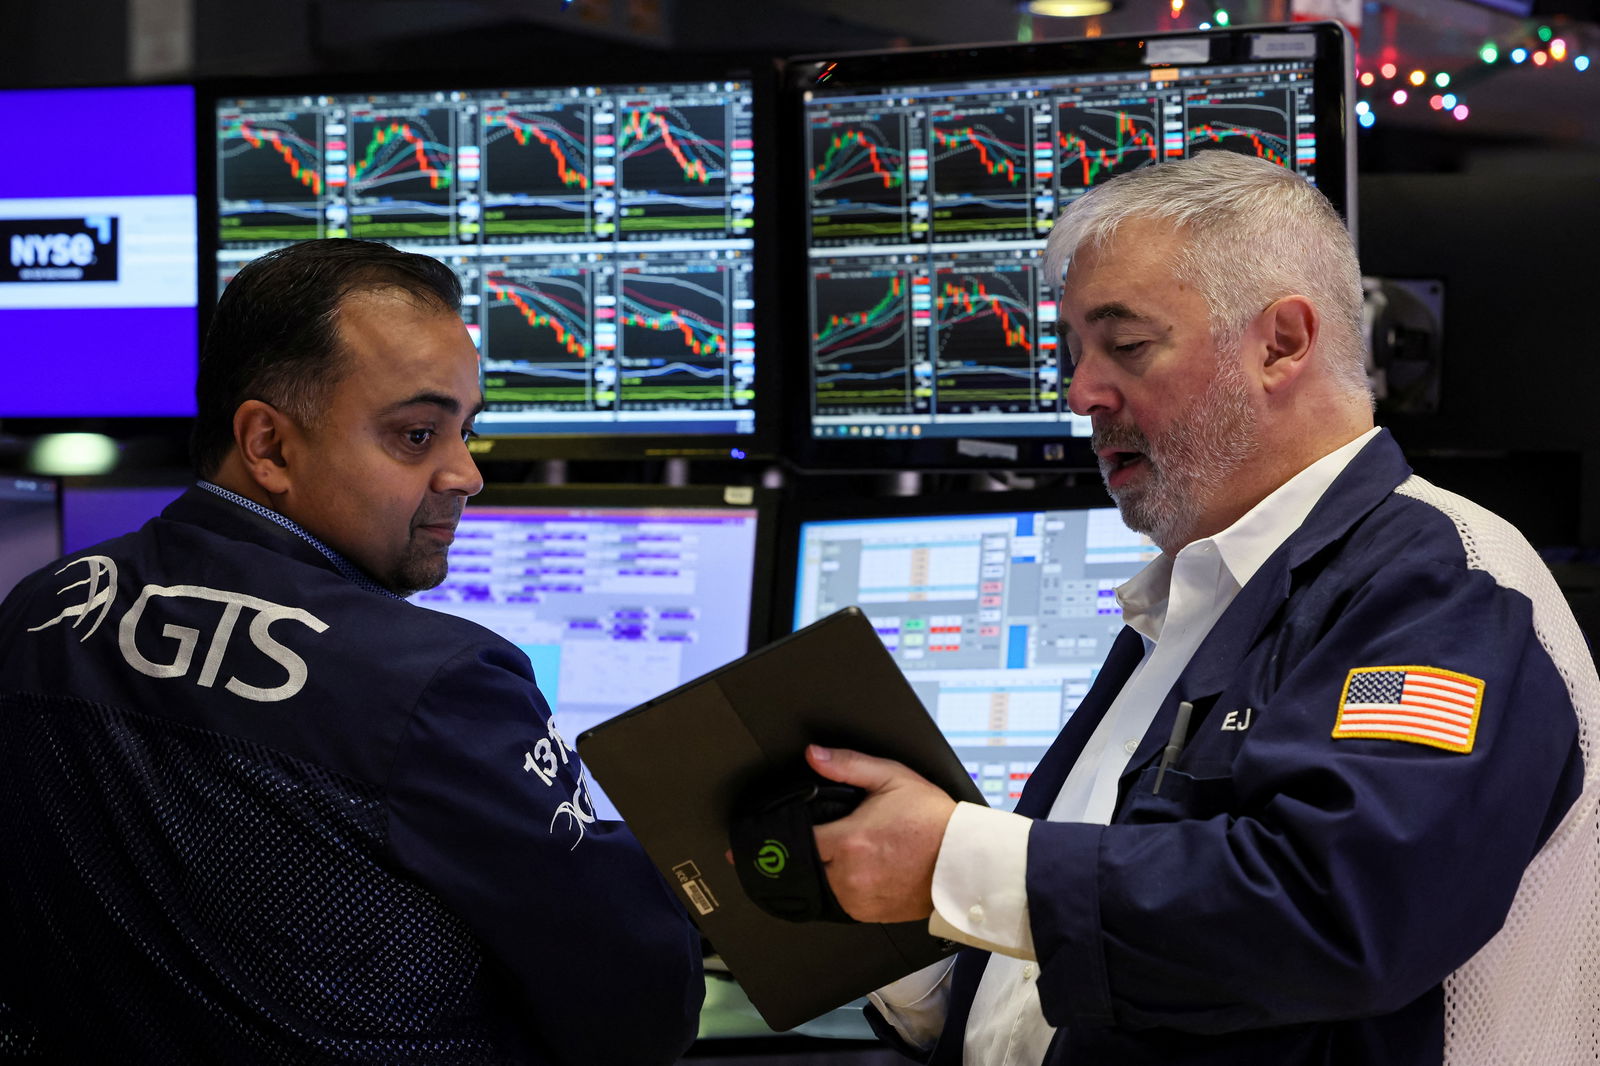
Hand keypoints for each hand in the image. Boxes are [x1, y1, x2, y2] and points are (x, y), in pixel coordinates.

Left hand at [807, 744, 957, 923]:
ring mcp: (859, 898)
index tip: (794, 827)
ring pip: (819, 886)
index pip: (798, 840)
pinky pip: (838, 903)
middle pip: (804, 865)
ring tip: (842, 854)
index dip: (793, 831)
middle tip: (818, 839)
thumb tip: (814, 755)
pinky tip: (854, 871)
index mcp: (849, 841)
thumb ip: (847, 764)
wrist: (964, 859)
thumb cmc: (933, 820)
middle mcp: (850, 875)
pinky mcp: (869, 913)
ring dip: (823, 871)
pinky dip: (840, 888)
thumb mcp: (892, 777)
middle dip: (807, 851)